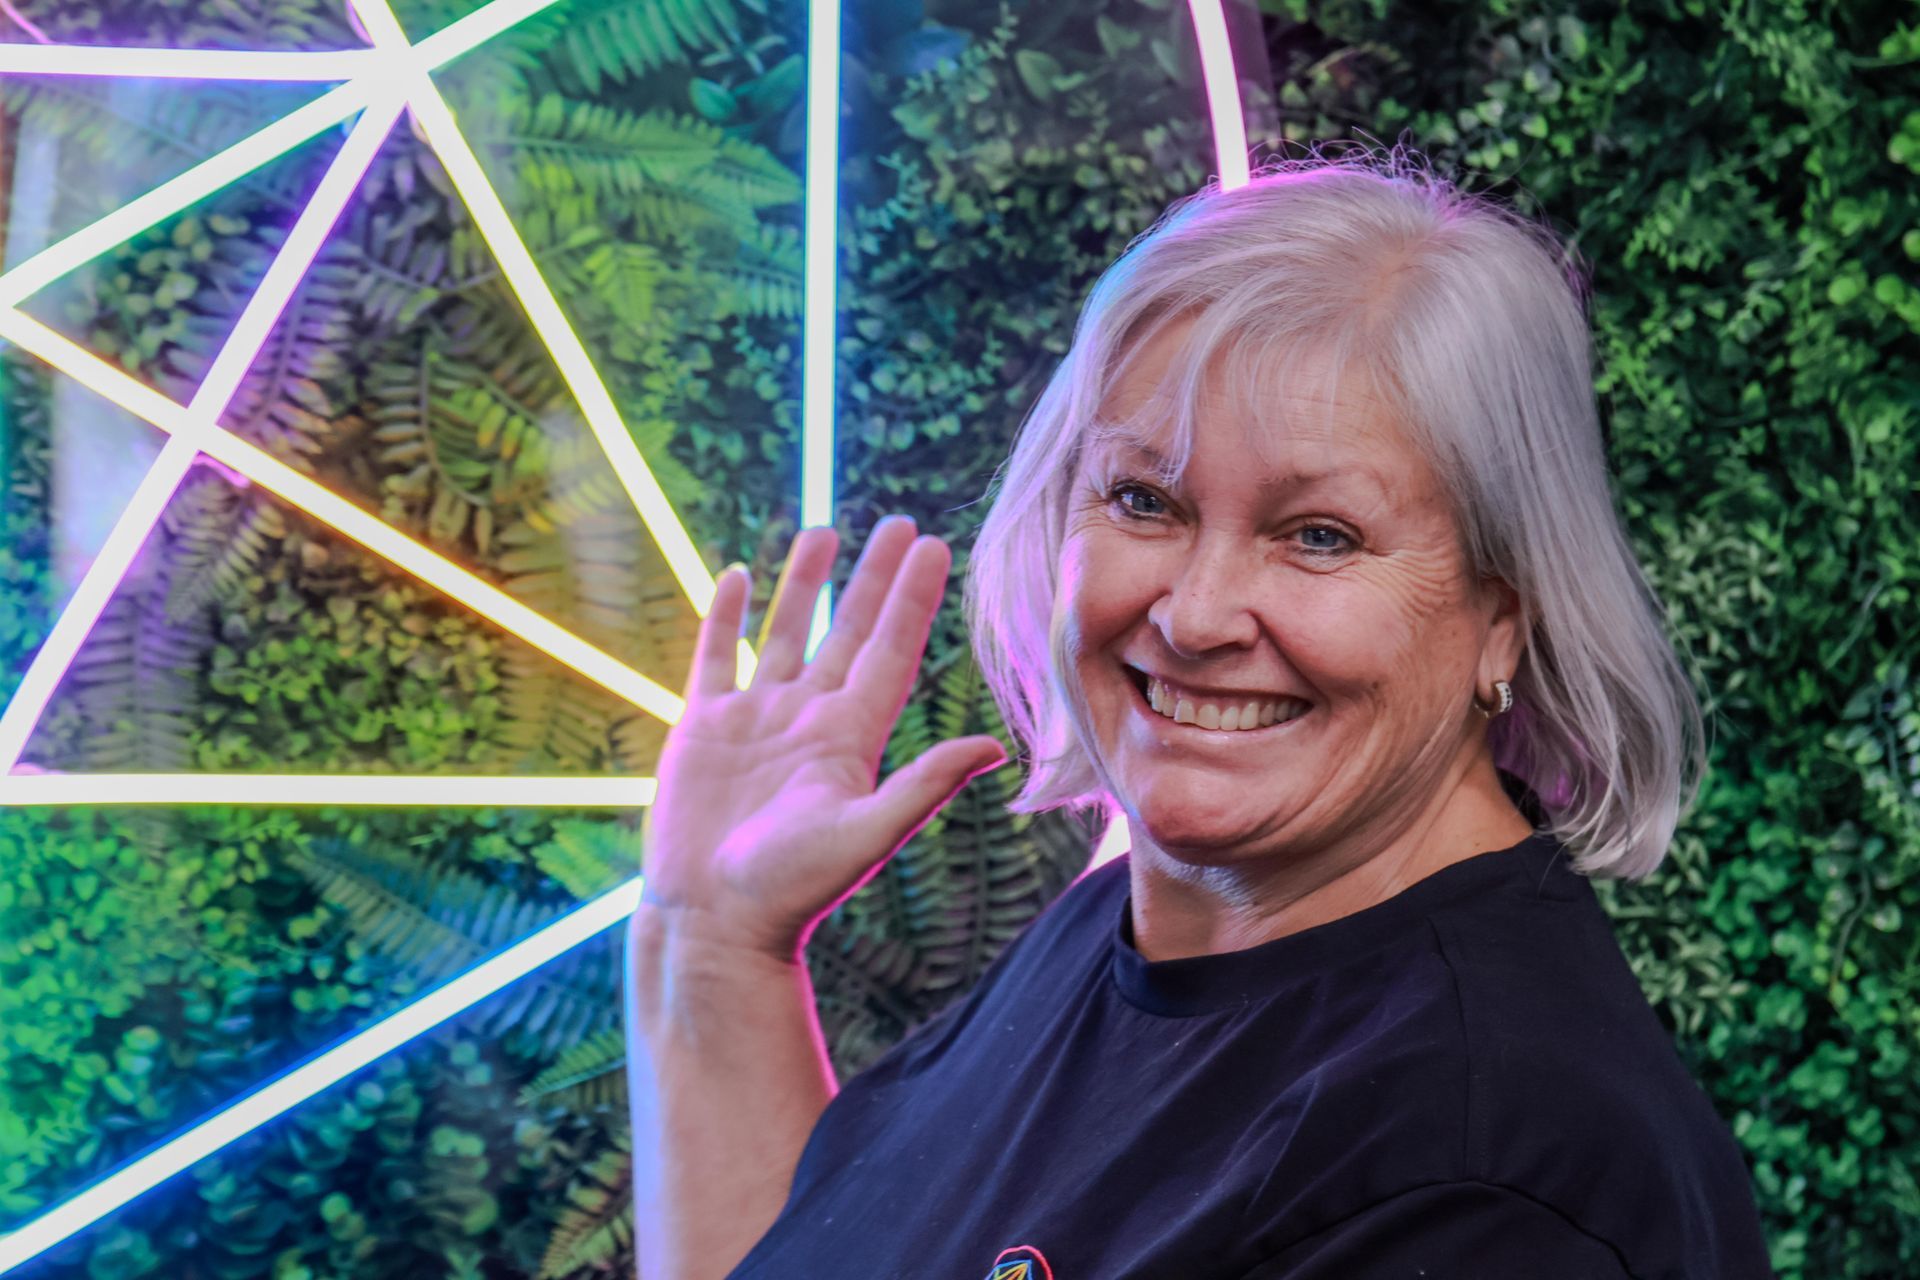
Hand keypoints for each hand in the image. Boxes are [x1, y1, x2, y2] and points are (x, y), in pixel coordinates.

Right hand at [634, 516, 1009, 963]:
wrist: (713, 924)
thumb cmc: (790, 891)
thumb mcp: (865, 833)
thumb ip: (924, 785)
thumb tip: (993, 747)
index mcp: (850, 738)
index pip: (889, 650)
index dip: (912, 598)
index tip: (935, 545)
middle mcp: (808, 720)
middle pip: (849, 630)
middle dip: (874, 577)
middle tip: (901, 521)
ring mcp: (755, 721)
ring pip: (786, 633)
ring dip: (805, 583)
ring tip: (822, 530)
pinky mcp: (703, 729)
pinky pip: (717, 657)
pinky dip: (727, 616)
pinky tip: (740, 576)